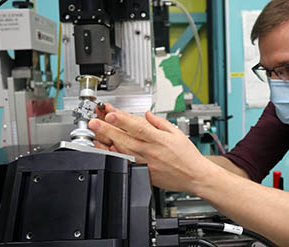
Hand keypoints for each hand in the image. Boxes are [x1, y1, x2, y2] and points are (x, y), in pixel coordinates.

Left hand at [88, 107, 213, 192]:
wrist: (194, 176)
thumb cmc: (187, 156)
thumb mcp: (177, 133)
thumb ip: (160, 122)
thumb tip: (147, 115)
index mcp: (159, 139)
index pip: (137, 127)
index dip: (122, 120)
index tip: (110, 113)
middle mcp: (150, 151)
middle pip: (124, 138)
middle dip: (107, 129)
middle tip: (93, 122)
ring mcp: (145, 162)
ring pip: (122, 151)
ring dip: (106, 141)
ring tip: (95, 134)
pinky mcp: (143, 171)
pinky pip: (126, 163)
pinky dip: (115, 156)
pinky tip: (106, 150)